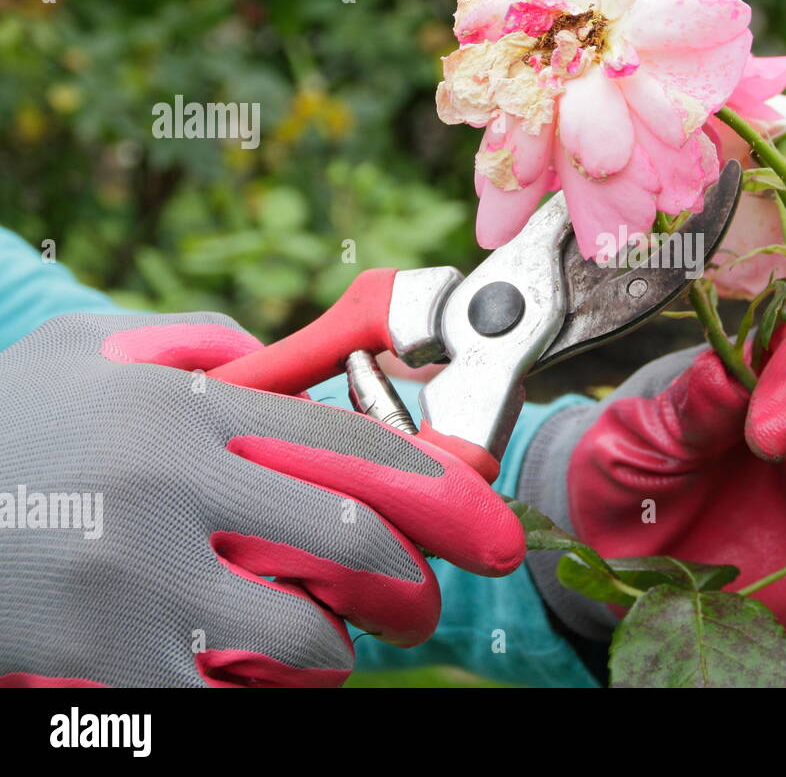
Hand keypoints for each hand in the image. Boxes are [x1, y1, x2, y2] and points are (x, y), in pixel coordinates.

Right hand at [0, 313, 523, 686]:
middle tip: (424, 607)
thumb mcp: (81, 351)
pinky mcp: (102, 655)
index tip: (484, 521)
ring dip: (335, 651)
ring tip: (332, 651)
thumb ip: (185, 343)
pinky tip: (256, 682)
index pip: (348, 444)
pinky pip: (219, 693)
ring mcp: (137, 577)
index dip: (436, 485)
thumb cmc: (1, 428)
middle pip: (349, 541)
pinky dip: (259, 694)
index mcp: (185, 410)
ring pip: (296, 631)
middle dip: (410, 583)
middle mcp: (173, 487)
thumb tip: (268, 358)